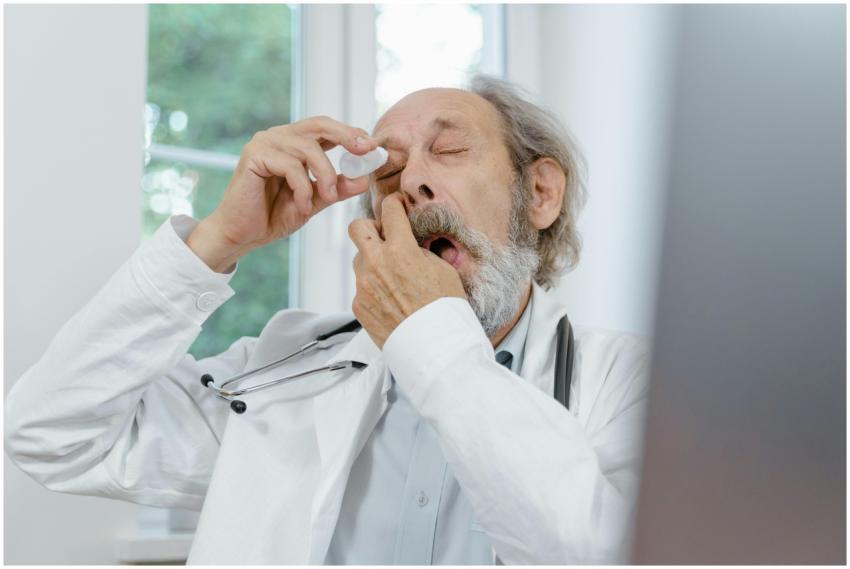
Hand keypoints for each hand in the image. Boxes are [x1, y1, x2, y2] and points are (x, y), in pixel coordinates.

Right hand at [187, 116, 377, 271]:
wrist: (242, 235)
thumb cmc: (273, 216)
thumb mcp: (315, 201)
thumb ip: (337, 188)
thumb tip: (364, 178)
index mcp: (293, 143)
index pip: (325, 128)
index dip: (350, 133)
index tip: (373, 147)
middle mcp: (278, 137)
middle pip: (318, 124)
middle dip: (346, 136)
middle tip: (365, 152)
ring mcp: (264, 143)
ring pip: (308, 148)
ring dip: (324, 175)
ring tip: (327, 198)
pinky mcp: (254, 156)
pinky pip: (291, 165)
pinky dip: (303, 188)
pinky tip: (302, 206)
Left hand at [349, 193, 466, 348]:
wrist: (435, 346)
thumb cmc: (445, 309)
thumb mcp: (443, 270)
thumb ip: (421, 252)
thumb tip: (412, 245)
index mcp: (401, 251)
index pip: (389, 211)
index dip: (394, 204)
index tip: (396, 205)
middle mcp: (376, 264)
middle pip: (357, 227)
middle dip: (370, 227)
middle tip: (384, 237)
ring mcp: (364, 285)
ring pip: (359, 260)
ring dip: (372, 261)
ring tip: (393, 278)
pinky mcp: (358, 305)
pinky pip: (361, 287)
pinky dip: (373, 289)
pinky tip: (390, 300)